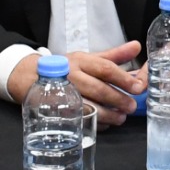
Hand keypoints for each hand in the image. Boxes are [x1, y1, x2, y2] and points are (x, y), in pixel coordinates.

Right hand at [6, 44, 147, 122]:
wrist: (32, 78)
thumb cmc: (67, 68)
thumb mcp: (88, 58)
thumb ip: (114, 55)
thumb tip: (137, 46)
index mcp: (81, 61)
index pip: (105, 68)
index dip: (123, 78)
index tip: (138, 87)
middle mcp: (71, 76)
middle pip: (98, 88)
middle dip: (117, 99)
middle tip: (131, 106)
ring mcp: (63, 94)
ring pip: (88, 106)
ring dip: (107, 114)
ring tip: (120, 117)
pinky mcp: (58, 110)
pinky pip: (79, 118)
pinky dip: (94, 123)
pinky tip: (105, 123)